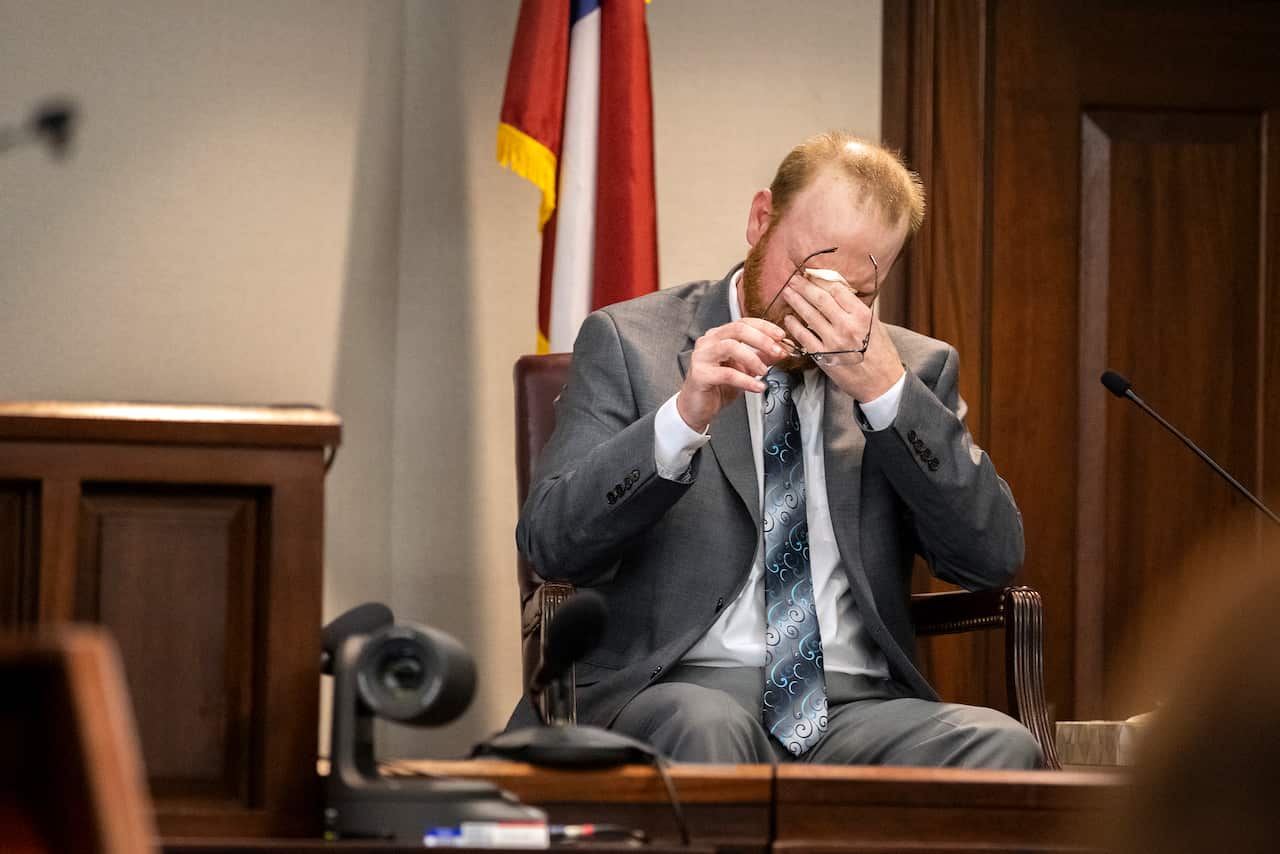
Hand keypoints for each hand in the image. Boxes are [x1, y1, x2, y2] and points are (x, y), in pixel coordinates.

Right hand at [677, 317, 787, 431]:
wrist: (698, 408)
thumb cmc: (717, 387)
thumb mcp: (745, 370)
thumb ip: (761, 358)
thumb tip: (781, 350)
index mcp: (719, 336)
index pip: (743, 322)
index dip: (764, 327)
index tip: (781, 336)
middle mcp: (708, 342)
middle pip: (737, 329)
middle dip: (762, 339)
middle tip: (777, 351)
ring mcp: (702, 356)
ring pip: (730, 347)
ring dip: (752, 358)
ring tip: (764, 371)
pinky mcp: (700, 374)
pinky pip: (727, 374)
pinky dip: (746, 380)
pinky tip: (757, 386)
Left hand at [781, 274, 903, 401]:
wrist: (881, 382)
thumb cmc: (880, 353)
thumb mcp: (875, 324)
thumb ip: (856, 309)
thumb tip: (838, 292)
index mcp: (861, 315)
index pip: (837, 289)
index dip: (821, 279)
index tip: (812, 275)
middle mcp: (846, 325)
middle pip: (819, 298)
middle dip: (804, 286)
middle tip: (793, 279)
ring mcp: (833, 341)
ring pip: (808, 315)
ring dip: (795, 301)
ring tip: (787, 292)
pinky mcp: (823, 356)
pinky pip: (803, 336)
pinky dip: (794, 325)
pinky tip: (788, 318)